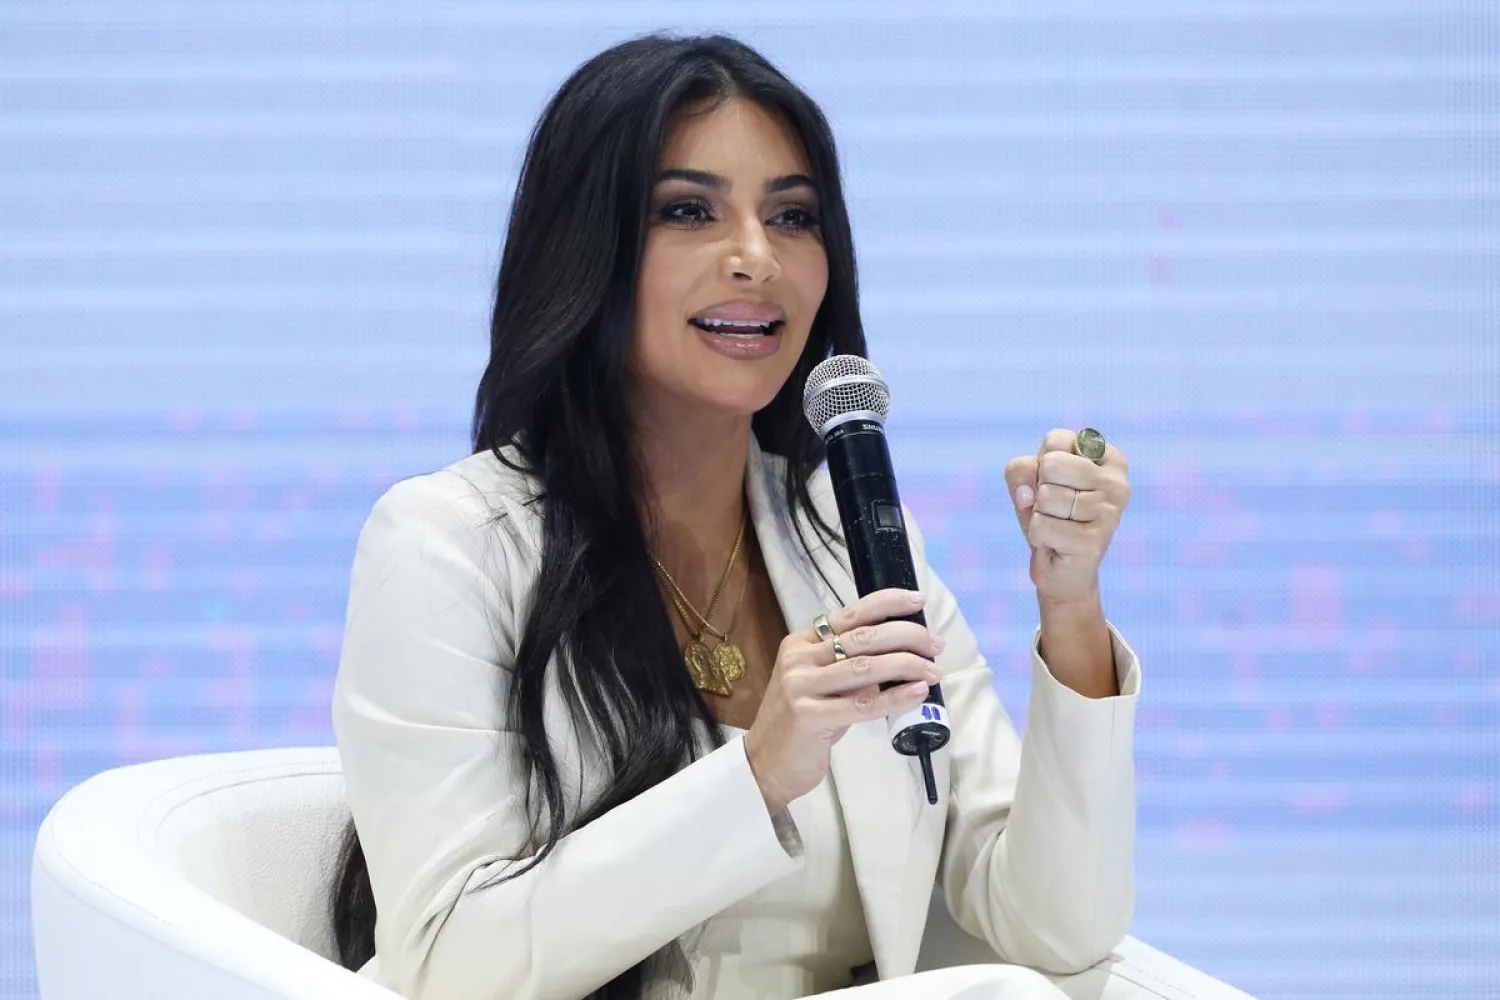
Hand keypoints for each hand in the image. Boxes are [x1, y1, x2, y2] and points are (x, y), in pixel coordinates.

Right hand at [743, 589, 943, 813]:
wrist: (766, 763)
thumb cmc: (800, 723)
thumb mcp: (821, 685)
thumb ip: (850, 666)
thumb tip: (901, 655)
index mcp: (801, 642)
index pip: (851, 614)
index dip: (887, 603)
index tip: (918, 600)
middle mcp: (799, 658)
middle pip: (863, 637)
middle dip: (907, 636)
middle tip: (936, 645)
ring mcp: (802, 686)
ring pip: (866, 667)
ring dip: (907, 665)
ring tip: (934, 670)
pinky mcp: (810, 716)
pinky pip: (863, 704)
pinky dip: (895, 697)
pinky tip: (917, 692)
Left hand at [1004, 429, 1130, 607]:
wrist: (1061, 569)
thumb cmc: (1049, 516)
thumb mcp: (1030, 483)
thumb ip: (1021, 469)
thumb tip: (1029, 493)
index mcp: (1109, 458)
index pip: (1056, 439)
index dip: (1041, 463)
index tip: (1057, 483)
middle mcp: (1117, 483)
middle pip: (1051, 465)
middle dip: (1040, 489)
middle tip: (1054, 508)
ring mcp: (1110, 512)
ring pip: (1046, 496)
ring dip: (1039, 514)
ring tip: (1057, 526)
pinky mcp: (1094, 542)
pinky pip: (1042, 525)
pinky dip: (1038, 536)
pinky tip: (1057, 544)